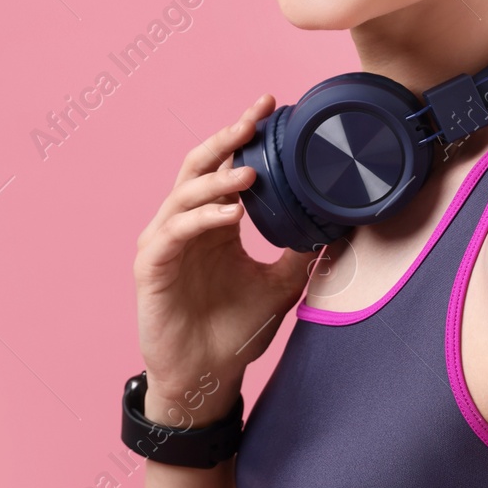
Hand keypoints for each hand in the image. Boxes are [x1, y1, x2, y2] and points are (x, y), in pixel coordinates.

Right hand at [133, 94, 315, 426]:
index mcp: (212, 224)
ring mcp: (164, 243)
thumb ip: (299, 255)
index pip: (224, 167)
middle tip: (255, 118)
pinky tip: (229, 215)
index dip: (243, 137)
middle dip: (226, 139)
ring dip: (217, 180)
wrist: (204, 379)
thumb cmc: (233, 333)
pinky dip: (201, 219)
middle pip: (198, 167)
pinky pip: (175, 233)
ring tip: (250, 174)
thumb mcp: (278, 287)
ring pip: (184, 195)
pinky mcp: (151, 267)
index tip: (271, 109)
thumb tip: (336, 226)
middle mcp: (185, 225)